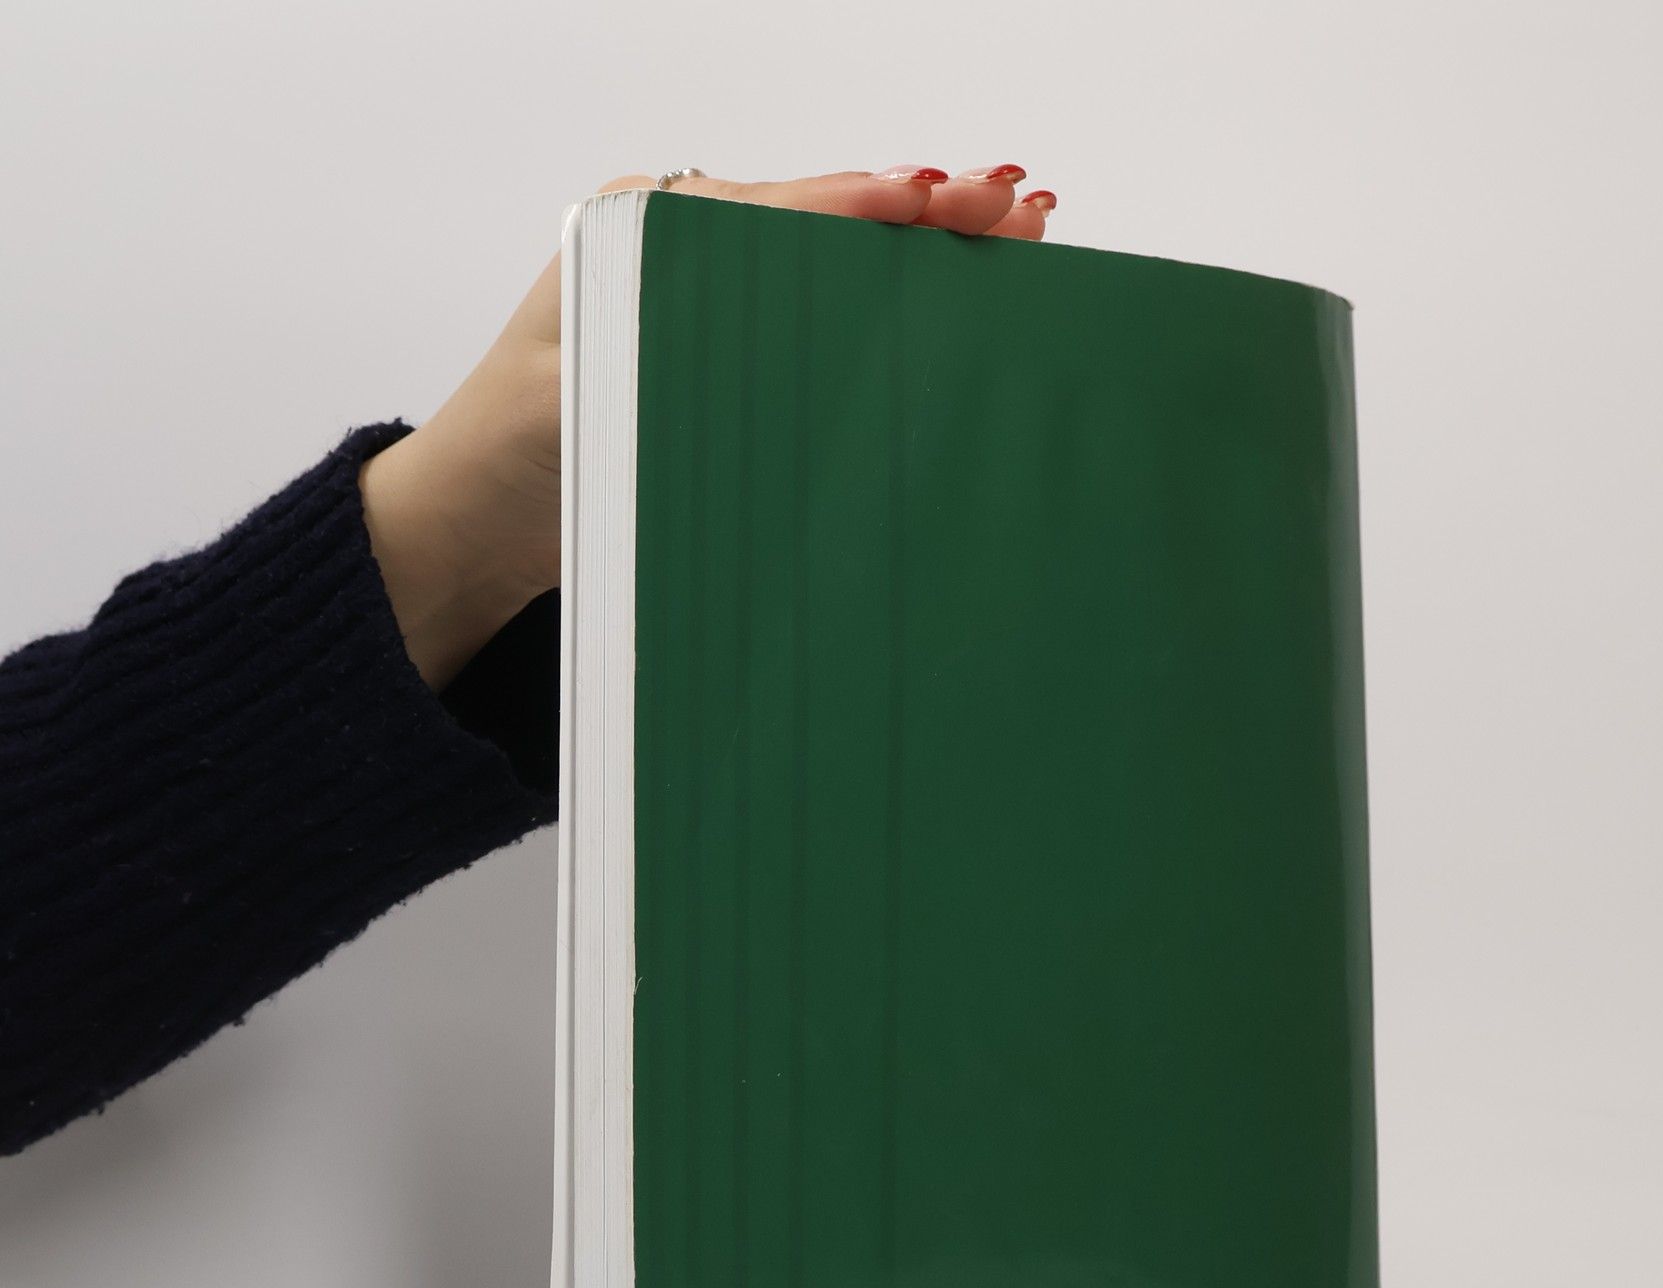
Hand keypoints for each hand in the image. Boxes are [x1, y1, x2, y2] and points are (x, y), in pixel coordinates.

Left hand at [361, 166, 1056, 690]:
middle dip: (925, 217)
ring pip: (833, 270)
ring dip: (920, 259)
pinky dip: (886, 313)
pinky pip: (817, 325)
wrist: (463, 533)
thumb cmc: (503, 464)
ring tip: (1012, 238)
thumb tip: (766, 334)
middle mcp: (683, 256)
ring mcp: (707, 309)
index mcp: (643, 235)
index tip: (956, 198)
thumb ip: (658, 353)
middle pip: (826, 225)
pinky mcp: (723, 366)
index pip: (785, 209)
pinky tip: (947, 303)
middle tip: (1018, 209)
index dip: (877, 205)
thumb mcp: (575, 400)